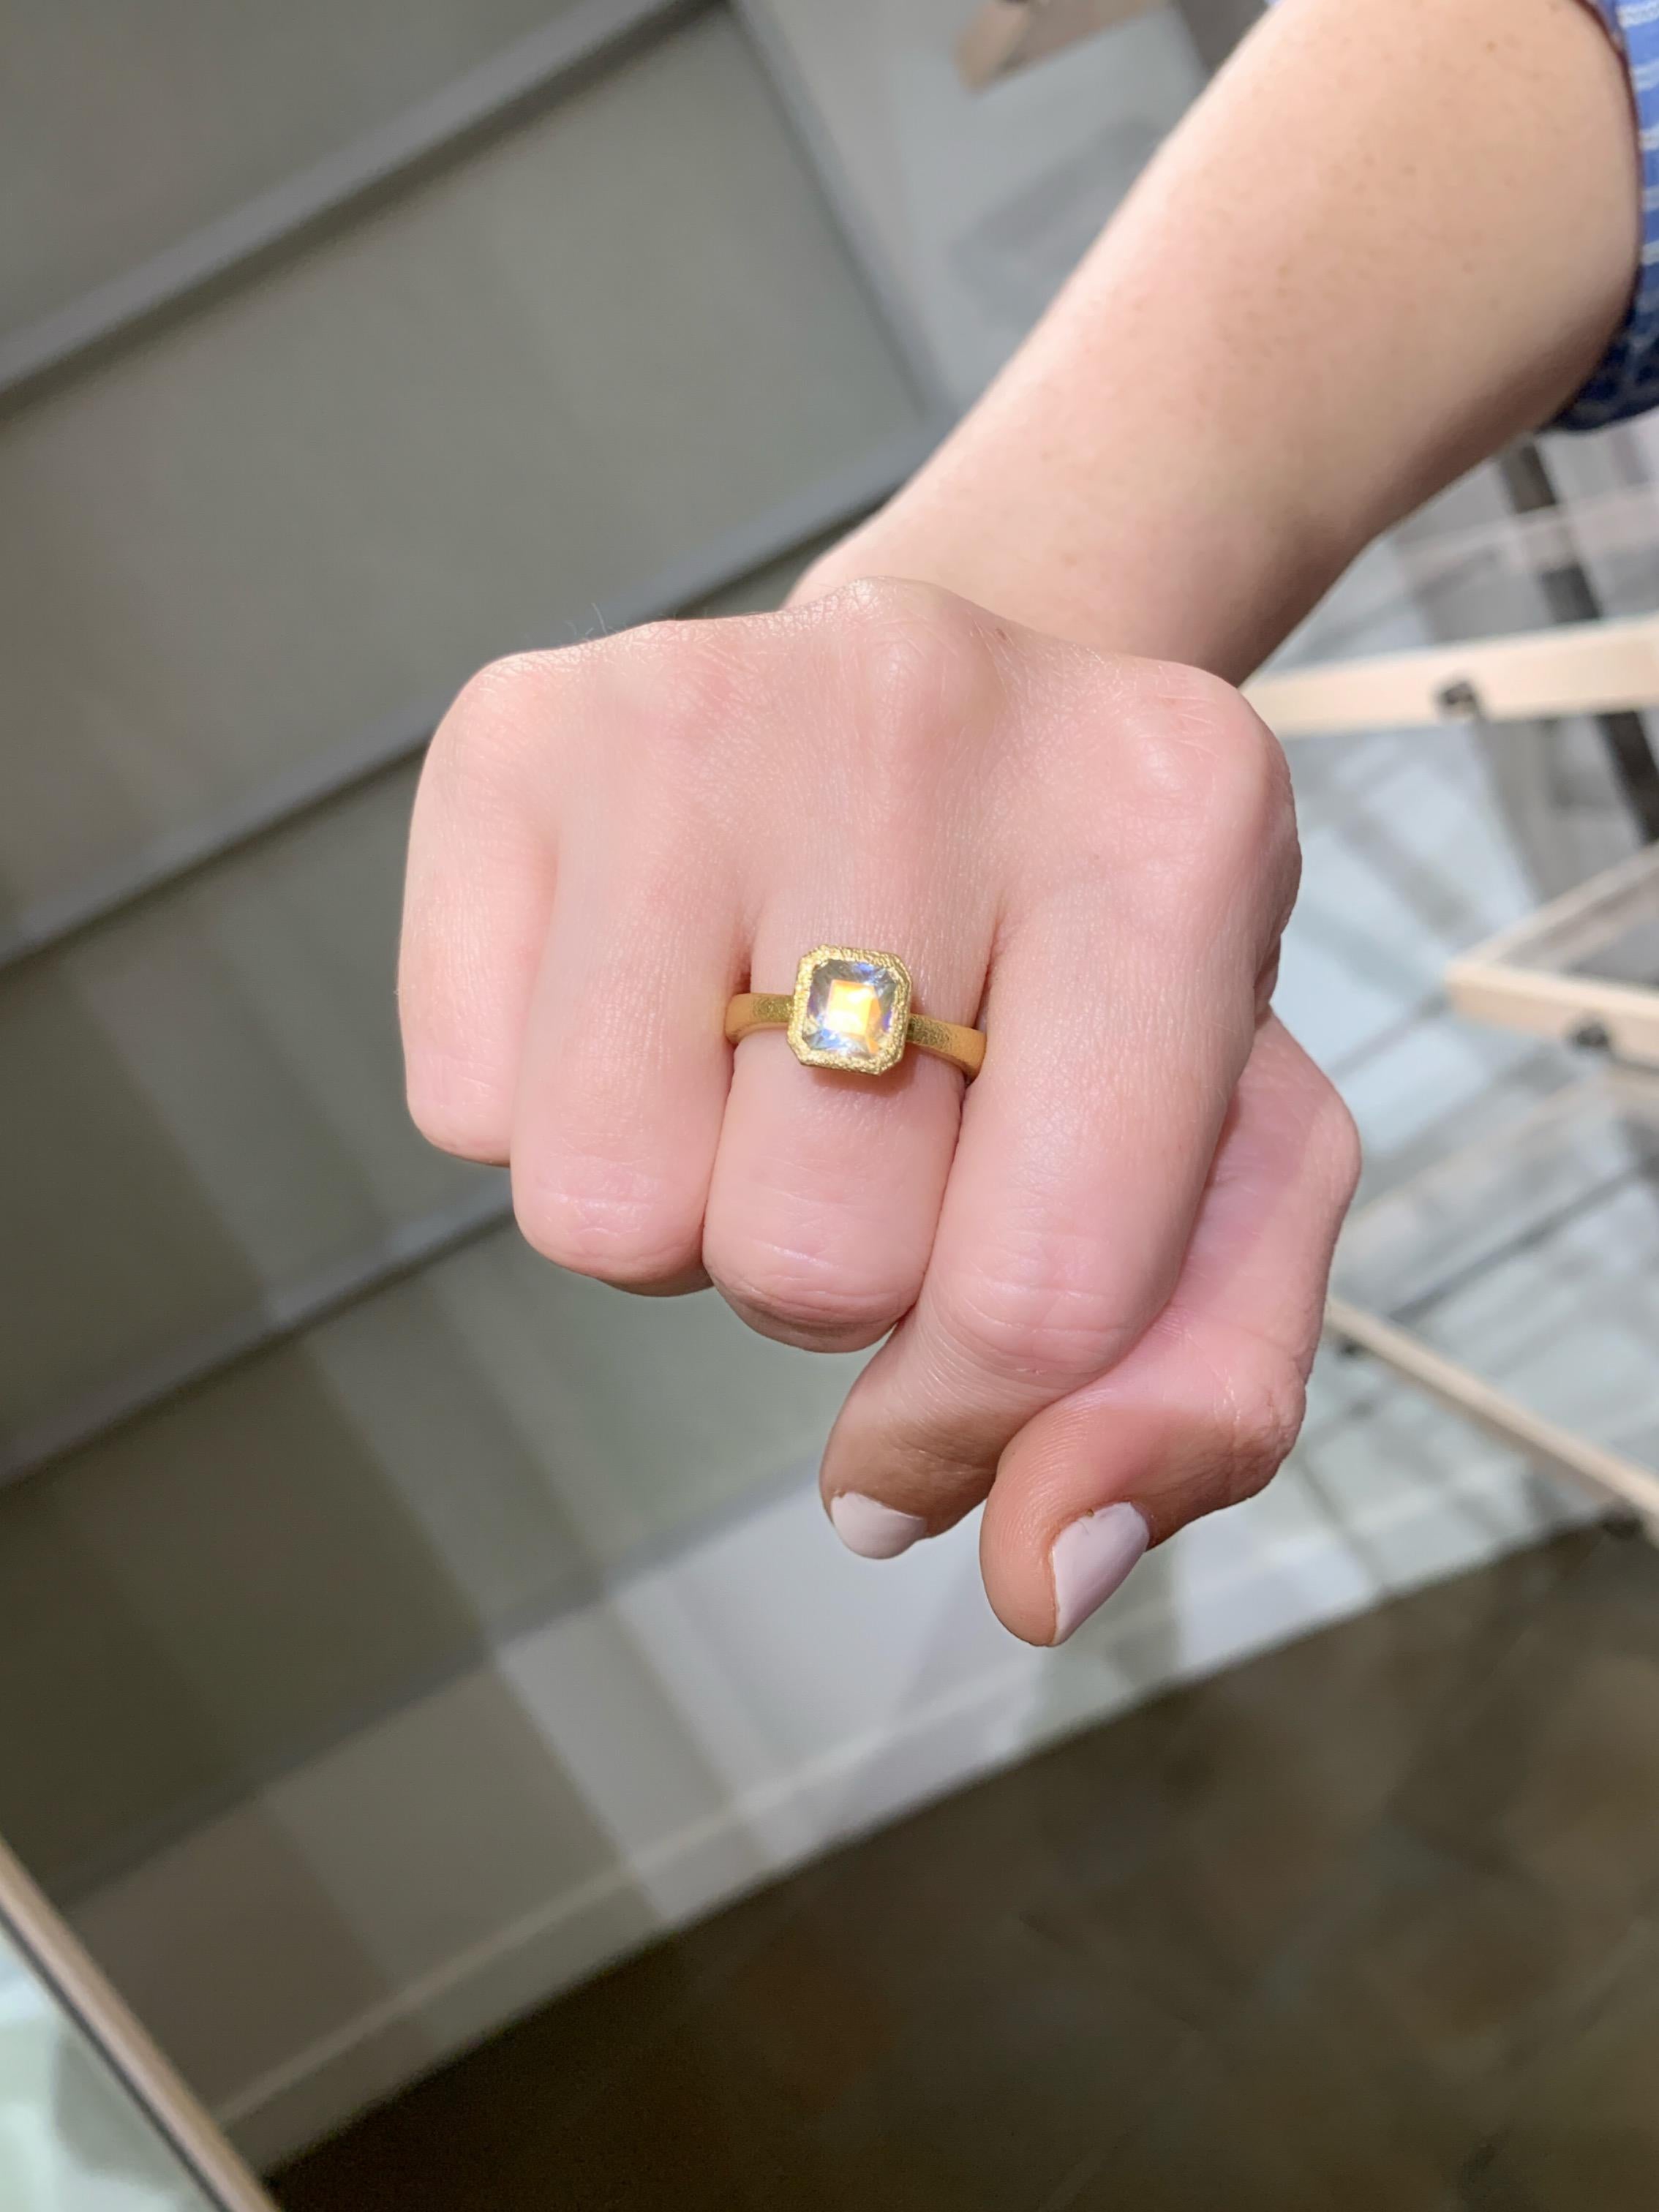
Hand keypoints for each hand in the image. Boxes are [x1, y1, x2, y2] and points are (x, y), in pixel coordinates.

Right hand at [398, 579, 1357, 1643]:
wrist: (965, 723)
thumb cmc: (1095, 967)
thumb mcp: (1232, 1168)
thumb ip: (1198, 1392)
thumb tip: (1046, 1576)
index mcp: (1169, 829)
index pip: (1039, 1289)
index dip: (975, 1423)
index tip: (949, 1404)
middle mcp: (927, 713)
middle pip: (802, 1262)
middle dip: (838, 1280)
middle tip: (881, 1140)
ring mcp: (690, 701)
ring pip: (603, 1208)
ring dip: (686, 1214)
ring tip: (763, 1083)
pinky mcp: (510, 735)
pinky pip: (464, 1110)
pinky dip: (557, 1116)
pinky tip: (663, 1003)